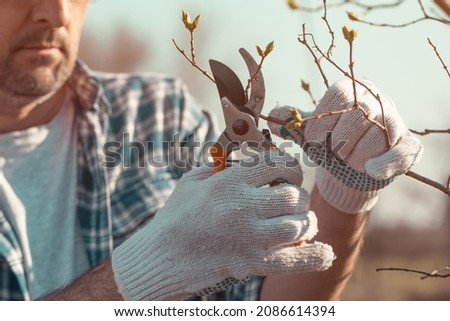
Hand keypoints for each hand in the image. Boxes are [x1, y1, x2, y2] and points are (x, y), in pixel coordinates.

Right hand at [111, 150, 334, 299]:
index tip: (288, 172)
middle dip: (298, 195)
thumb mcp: (193, 181)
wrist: (163, 255)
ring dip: (304, 221)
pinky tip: (324, 252)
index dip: (290, 165)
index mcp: (230, 183)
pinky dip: (314, 257)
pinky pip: (293, 261)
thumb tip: (246, 159)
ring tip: (300, 219)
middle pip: (292, 196)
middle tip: (293, 198)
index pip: (277, 164)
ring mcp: (249, 237)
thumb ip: (220, 167)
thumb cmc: (176, 214)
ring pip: (297, 225)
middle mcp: (243, 207)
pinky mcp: (251, 263)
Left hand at [268, 78, 422, 212]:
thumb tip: (272, 117)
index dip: (322, 121)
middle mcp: (376, 100)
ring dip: (356, 153)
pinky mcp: (408, 146)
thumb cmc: (329, 144)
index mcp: (351, 91)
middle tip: (331, 154)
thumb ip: (292, 124)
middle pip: (358, 113)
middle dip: (339, 138)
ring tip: (346, 162)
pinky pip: (400, 152)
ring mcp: (395, 122)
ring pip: (378, 132)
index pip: (339, 95)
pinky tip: (369, 170)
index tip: (312, 141)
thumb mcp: (309, 134)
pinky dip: (384, 163)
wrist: (350, 169)